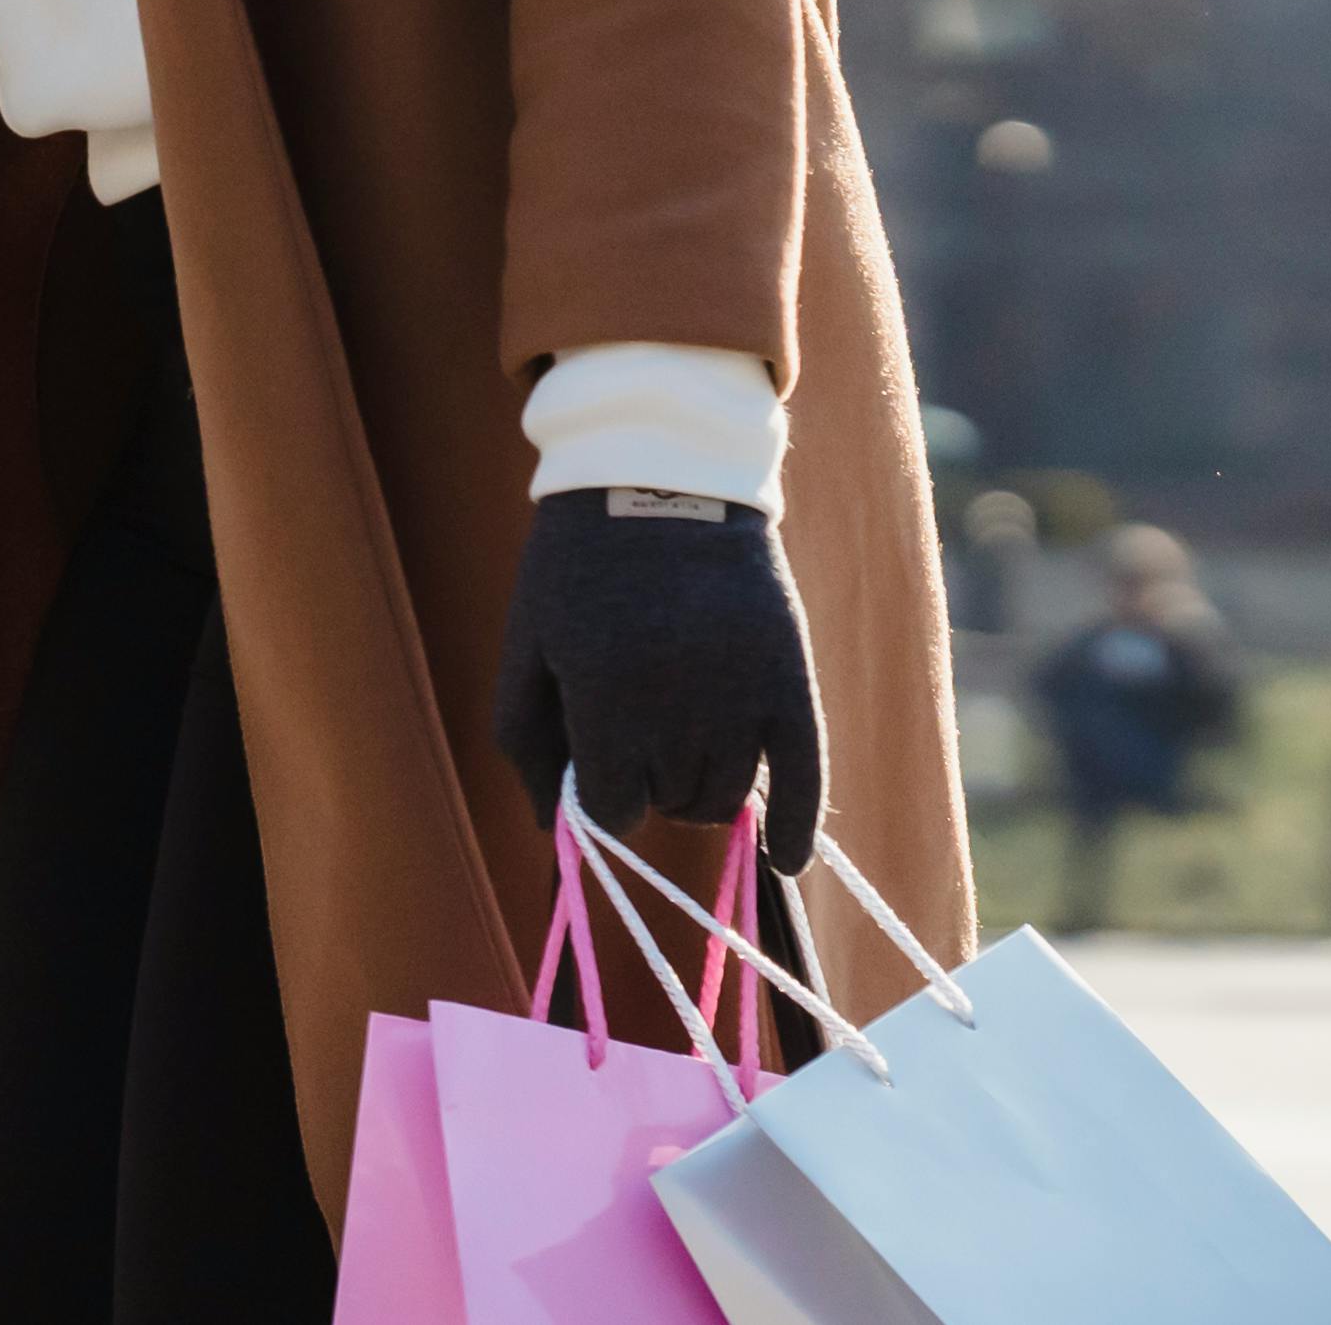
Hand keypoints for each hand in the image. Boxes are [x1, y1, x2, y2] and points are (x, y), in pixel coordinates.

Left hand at [493, 493, 825, 867]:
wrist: (664, 472)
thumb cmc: (579, 563)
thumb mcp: (528, 641)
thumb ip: (525, 740)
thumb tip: (553, 831)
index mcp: (607, 696)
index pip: (612, 809)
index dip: (601, 795)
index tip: (599, 765)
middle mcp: (680, 704)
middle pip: (669, 805)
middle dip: (648, 784)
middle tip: (641, 736)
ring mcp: (742, 692)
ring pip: (725, 798)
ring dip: (701, 790)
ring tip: (685, 745)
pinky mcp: (790, 678)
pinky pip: (805, 778)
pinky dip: (798, 827)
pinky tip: (786, 859)